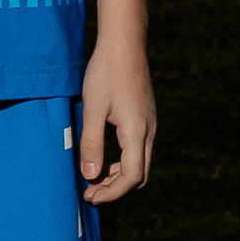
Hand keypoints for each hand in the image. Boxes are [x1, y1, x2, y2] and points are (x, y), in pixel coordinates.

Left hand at [79, 36, 155, 204]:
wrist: (124, 43)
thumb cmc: (106, 72)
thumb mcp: (93, 108)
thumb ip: (92, 144)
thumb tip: (90, 177)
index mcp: (137, 132)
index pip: (130, 177)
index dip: (111, 193)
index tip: (89, 197)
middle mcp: (149, 131)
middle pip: (139, 175)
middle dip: (115, 189)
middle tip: (89, 193)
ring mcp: (150, 124)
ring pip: (140, 163)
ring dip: (118, 177)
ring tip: (93, 179)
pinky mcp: (146, 118)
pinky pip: (138, 150)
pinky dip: (122, 162)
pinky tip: (104, 159)